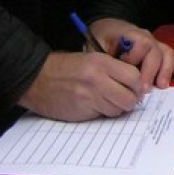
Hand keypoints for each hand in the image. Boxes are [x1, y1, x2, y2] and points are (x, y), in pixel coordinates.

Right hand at [18, 51, 142, 120]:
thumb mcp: (91, 59)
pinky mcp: (81, 111)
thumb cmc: (65, 68)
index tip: (136, 88)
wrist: (36, 79)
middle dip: (131, 100)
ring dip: (117, 108)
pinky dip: (103, 112)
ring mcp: (89, 97)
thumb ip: (114, 69)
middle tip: (125, 97)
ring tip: (107, 101)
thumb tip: (137, 84)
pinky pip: (103, 115)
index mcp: (102, 63)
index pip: (135, 77)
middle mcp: (97, 79)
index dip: (138, 85)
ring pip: (118, 109)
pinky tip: (95, 106)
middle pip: (130, 97)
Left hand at [90, 18, 173, 92]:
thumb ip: (105, 58)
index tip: (127, 70)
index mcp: (130, 33)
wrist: (107, 29)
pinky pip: (171, 57)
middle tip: (144, 90)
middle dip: (152, 72)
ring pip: (167, 54)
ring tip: (162, 86)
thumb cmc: (99, 39)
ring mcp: (154, 43)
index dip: (137, 57)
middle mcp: (146, 37)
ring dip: (166, 71)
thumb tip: (112, 74)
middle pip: (156, 51)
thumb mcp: (95, 46)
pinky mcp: (158, 50)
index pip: (142, 43)